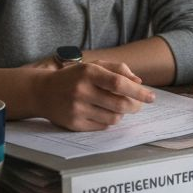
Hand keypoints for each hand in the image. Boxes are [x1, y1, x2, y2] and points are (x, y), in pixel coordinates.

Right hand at [35, 61, 154, 131]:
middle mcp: (81, 91)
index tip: (151, 97)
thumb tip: (139, 82)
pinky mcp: (74, 124)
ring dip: (122, 114)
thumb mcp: (92, 66)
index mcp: (88, 73)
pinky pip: (102, 126)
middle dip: (135, 106)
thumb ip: (117, 69)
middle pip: (120, 104)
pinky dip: (109, 120)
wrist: (42, 92)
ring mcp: (77, 109)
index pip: (119, 83)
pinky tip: (105, 113)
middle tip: (138, 105)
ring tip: (119, 107)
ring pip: (114, 117)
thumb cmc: (73, 77)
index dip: (138, 92)